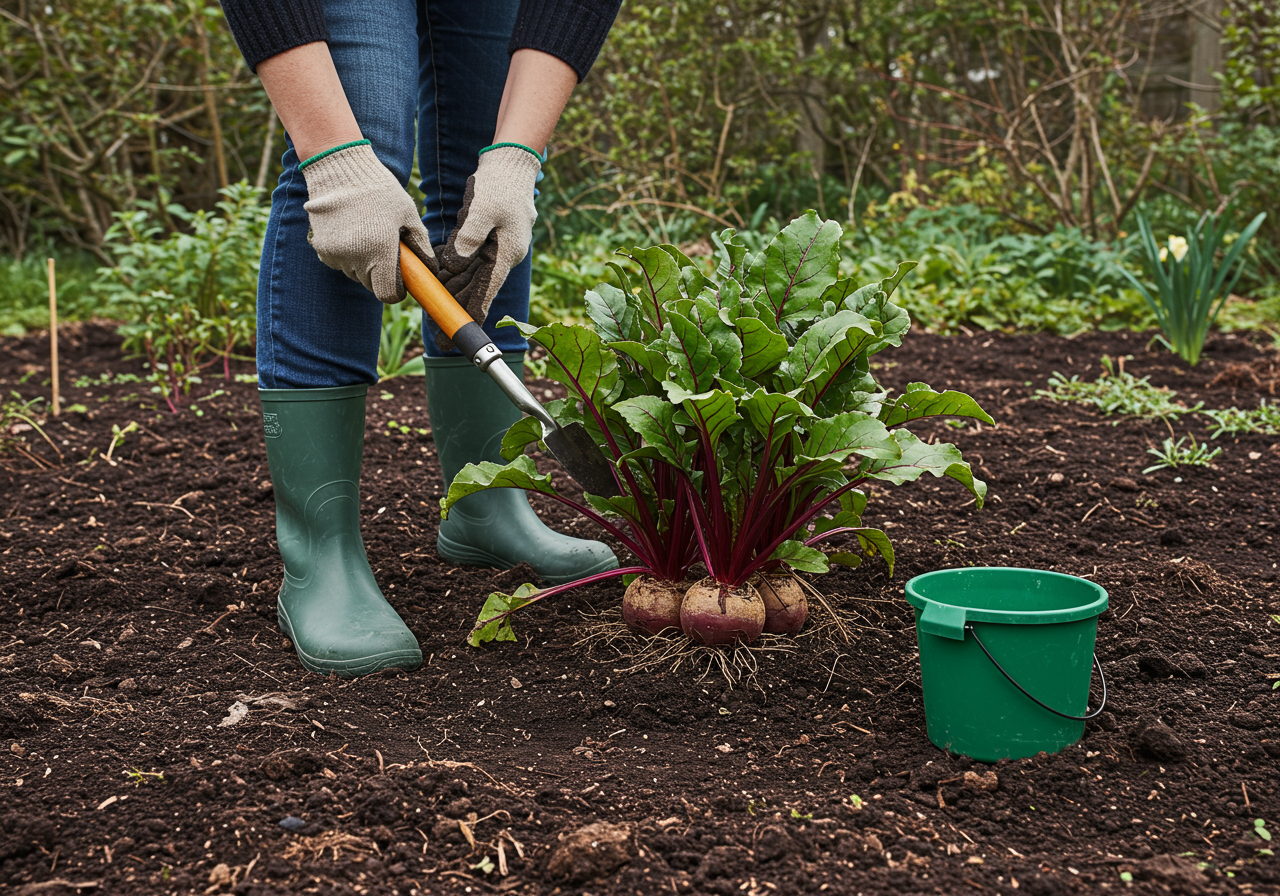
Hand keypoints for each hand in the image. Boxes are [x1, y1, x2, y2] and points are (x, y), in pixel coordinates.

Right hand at [301, 141, 435, 303]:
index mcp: (380, 251)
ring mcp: (335, 254)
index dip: (397, 290)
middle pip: (371, 284)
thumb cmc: (379, 189)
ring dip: (363, 263)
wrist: (338, 168)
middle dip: (381, 274)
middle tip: (385, 248)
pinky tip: (350, 231)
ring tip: (367, 233)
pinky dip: (346, 255)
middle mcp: (355, 257)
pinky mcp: (320, 248)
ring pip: (354, 273)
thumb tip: (431, 269)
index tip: (400, 280)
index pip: (387, 294)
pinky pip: (338, 263)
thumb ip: (421, 244)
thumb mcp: (408, 214)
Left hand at [433, 145, 540, 350]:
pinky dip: (453, 271)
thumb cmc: (499, 185)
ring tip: (432, 311)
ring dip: (452, 292)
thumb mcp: (482, 210)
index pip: (486, 293)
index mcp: (506, 254)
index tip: (456, 337)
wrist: (511, 164)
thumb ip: (467, 239)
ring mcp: (495, 249)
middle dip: (456, 310)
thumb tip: (453, 266)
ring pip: (470, 277)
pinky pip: (468, 261)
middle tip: (437, 335)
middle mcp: (502, 257)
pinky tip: (437, 281)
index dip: (470, 317)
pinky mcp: (487, 240)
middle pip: (476, 290)